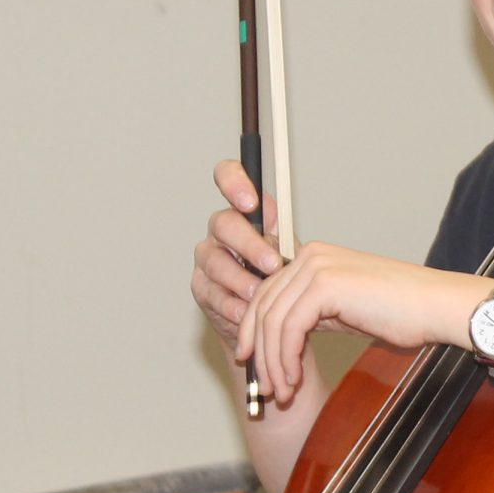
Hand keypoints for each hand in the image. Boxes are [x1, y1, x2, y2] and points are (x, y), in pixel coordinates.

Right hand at [191, 159, 281, 355]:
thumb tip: (290, 252)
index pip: (229, 176)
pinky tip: (246, 312)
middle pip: (224, 224)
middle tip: (273, 265)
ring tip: (261, 294)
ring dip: (241, 279)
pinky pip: (212, 292)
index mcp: (245, 211)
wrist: (267, 316)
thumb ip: (286, 247)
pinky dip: (232, 304)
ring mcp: (208, 257)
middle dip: (249, 245)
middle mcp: (222, 229)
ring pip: (216, 261)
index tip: (250, 203)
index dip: (234, 182)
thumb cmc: (281, 277)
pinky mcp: (201, 286)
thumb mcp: (292, 256)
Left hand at [234, 243, 482, 406]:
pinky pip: (289, 328)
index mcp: (314, 257)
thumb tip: (282, 338)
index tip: (258, 369)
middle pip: (263, 307)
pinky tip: (295, 379)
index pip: (266, 295)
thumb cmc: (403, 312)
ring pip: (273, 321)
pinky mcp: (326, 285)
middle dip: (260, 353)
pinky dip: (287, 359)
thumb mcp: (346, 309)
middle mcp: (311, 255)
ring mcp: (317, 267)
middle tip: (265, 387)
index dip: (255, 335)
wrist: (436, 307)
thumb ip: (313, 314)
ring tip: (282, 392)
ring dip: (273, 363)